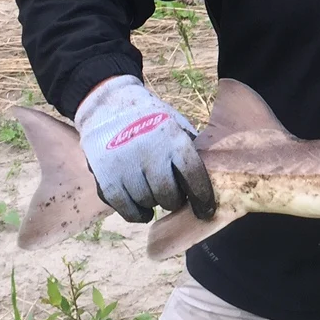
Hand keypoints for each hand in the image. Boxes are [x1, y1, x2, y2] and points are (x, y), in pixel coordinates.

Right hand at [74, 75, 215, 223]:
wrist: (108, 105)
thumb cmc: (150, 120)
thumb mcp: (176, 125)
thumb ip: (191, 150)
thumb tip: (214, 178)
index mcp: (172, 138)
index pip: (193, 175)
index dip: (202, 198)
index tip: (206, 211)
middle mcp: (149, 152)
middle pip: (169, 196)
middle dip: (174, 200)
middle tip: (173, 195)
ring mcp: (125, 166)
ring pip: (147, 203)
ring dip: (154, 203)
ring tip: (154, 191)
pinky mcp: (105, 178)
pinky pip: (126, 209)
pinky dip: (136, 214)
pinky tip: (143, 210)